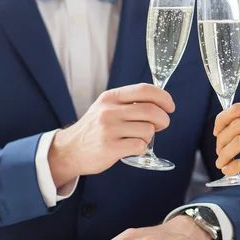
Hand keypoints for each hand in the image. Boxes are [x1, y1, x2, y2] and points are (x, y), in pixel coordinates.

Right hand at [48, 83, 174, 186]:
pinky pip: (140, 146)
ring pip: (148, 130)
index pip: (144, 90)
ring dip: (149, 136)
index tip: (170, 106)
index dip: (163, 97)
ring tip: (138, 138)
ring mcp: (109, 129)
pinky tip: (132, 148)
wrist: (70, 150)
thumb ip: (128, 102)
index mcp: (111, 98)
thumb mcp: (106, 108)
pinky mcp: (110, 148)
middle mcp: (109, 111)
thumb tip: (159, 102)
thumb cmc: (94, 129)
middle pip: (151, 110)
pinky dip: (142, 148)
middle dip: (163, 119)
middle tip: (162, 125)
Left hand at [214, 98, 239, 189]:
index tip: (216, 131)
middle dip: (221, 141)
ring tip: (221, 162)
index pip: (236, 109)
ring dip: (224, 154)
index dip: (221, 121)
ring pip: (236, 143)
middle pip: (233, 126)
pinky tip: (229, 170)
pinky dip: (234, 166)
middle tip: (219, 151)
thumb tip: (233, 127)